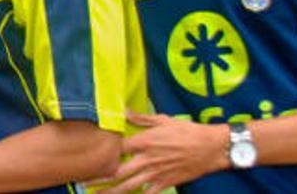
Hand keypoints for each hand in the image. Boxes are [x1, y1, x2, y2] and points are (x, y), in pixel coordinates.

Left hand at [97, 113, 228, 193]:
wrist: (213, 147)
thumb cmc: (189, 131)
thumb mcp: (164, 120)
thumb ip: (142, 118)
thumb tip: (124, 111)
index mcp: (145, 141)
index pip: (117, 149)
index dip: (101, 154)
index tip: (88, 157)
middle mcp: (148, 158)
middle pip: (117, 171)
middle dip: (99, 178)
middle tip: (83, 183)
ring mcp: (156, 173)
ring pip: (129, 186)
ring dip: (111, 192)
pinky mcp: (166, 183)